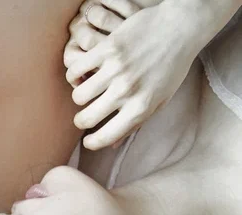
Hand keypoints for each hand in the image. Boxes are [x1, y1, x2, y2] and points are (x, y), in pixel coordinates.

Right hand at [64, 1, 201, 149]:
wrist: (181, 28)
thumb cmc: (172, 67)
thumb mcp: (160, 100)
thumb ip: (136, 123)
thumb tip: (113, 146)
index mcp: (141, 107)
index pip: (106, 136)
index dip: (92, 143)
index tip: (88, 141)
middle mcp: (126, 91)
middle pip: (86, 118)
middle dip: (81, 121)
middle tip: (85, 115)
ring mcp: (115, 69)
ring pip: (78, 95)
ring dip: (79, 96)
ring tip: (86, 92)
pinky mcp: (107, 48)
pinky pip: (76, 69)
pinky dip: (74, 74)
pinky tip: (82, 74)